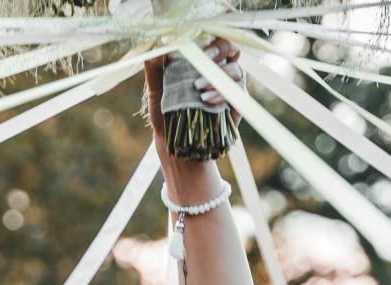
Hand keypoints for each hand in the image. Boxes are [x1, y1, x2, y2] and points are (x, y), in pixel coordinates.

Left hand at [143, 37, 243, 163]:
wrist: (176, 145)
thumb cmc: (166, 114)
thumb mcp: (156, 89)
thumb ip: (154, 68)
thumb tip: (156, 48)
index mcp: (202, 61)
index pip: (215, 38)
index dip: (215, 31)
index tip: (206, 32)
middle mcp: (218, 70)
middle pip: (231, 47)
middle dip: (220, 48)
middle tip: (205, 57)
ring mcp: (229, 87)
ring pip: (236, 70)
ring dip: (217, 76)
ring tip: (198, 88)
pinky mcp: (235, 104)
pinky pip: (236, 93)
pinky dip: (221, 94)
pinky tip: (205, 100)